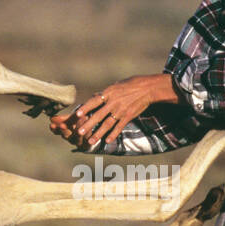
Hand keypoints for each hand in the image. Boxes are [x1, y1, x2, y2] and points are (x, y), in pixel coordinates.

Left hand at [49, 74, 177, 149]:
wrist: (147, 88)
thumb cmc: (130, 84)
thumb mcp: (116, 85)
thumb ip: (105, 93)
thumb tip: (94, 97)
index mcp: (109, 93)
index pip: (94, 101)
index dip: (85, 108)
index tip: (77, 115)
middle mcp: (114, 102)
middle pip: (98, 115)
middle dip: (88, 125)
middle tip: (78, 132)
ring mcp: (121, 110)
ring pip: (107, 124)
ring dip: (98, 133)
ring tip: (90, 141)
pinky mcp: (128, 116)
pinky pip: (119, 127)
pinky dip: (113, 134)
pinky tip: (107, 140)